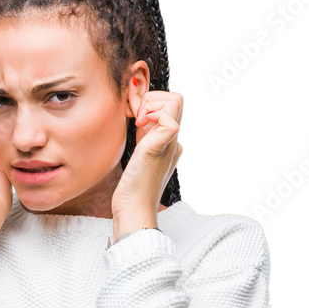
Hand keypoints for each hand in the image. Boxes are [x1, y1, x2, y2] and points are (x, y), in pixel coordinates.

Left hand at [110, 90, 183, 222]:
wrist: (133, 209)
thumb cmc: (132, 187)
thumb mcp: (139, 153)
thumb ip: (143, 134)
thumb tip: (138, 113)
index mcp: (169, 141)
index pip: (170, 106)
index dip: (150, 102)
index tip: (133, 115)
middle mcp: (173, 141)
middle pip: (176, 100)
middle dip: (152, 97)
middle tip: (134, 115)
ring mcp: (170, 144)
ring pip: (176, 102)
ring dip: (151, 103)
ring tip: (136, 121)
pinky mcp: (161, 149)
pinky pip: (170, 121)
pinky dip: (153, 114)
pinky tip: (139, 126)